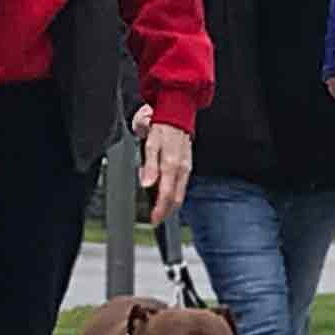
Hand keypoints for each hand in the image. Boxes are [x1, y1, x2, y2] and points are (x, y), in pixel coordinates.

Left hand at [134, 109, 191, 227]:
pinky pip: (181, 186)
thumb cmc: (163, 128)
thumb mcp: (150, 145)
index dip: (160, 210)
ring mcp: (186, 170)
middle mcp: (181, 170)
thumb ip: (149, 167)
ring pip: (180, 194)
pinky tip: (166, 193)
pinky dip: (174, 194)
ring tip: (158, 207)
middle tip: (155, 218)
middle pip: (176, 199)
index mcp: (172, 166)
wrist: (177, 115)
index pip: (167, 195)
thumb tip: (147, 184)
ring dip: (169, 203)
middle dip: (166, 211)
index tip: (154, 219)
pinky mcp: (187, 167)